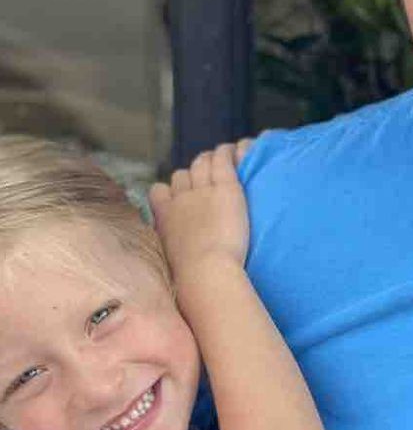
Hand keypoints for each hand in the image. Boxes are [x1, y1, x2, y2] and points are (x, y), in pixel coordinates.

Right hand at [148, 140, 253, 277]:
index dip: (171, 190)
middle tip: (207, 180)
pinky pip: (223, 161)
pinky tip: (236, 151)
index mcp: (163, 216)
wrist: (205, 272)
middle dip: (192, 175)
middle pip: (181, 175)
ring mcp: (202, 191)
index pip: (159, 190)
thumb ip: (170, 246)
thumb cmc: (191, 277)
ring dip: (210, 161)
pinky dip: (228, 153)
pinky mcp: (226, 188)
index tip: (181, 196)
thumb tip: (176, 251)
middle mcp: (179, 199)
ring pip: (201, 163)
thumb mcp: (169, 259)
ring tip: (222, 162)